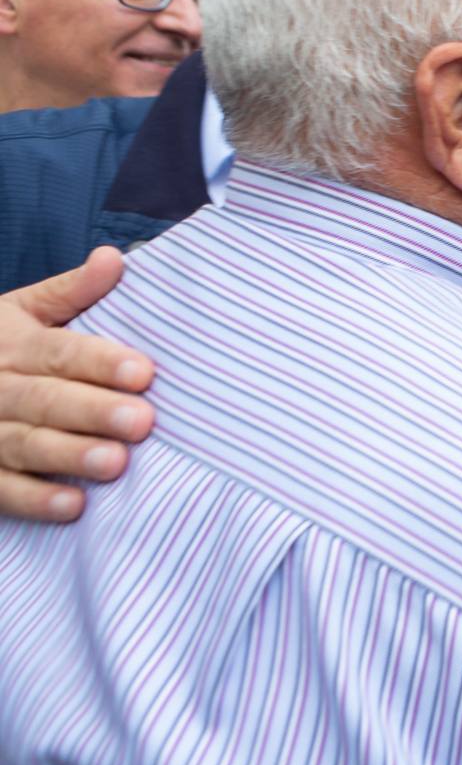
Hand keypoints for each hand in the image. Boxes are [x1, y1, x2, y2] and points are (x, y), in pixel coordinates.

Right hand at [0, 248, 156, 522]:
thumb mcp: (21, 312)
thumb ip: (71, 291)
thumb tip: (113, 258)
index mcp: (9, 344)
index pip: (58, 352)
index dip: (100, 362)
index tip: (144, 372)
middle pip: (43, 400)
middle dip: (92, 411)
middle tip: (142, 422)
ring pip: (22, 444)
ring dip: (68, 456)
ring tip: (116, 464)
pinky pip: (0, 489)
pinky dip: (34, 499)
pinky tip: (73, 506)